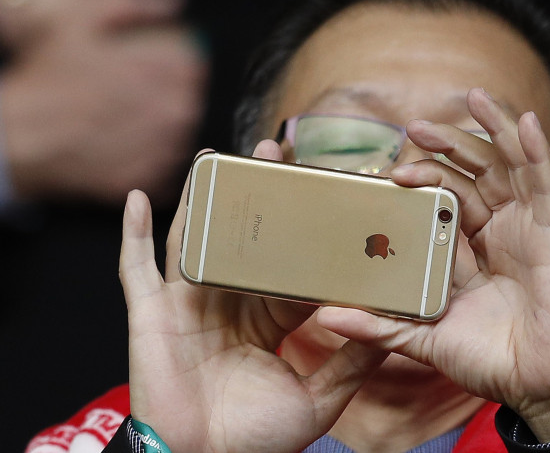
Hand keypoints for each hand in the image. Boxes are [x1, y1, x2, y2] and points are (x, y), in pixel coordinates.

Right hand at [0, 0, 206, 205]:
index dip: (176, 66)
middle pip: (191, 102)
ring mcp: (161, 147)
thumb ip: (134, 7)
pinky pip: (167, 165)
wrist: (24, 135)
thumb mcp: (81, 25)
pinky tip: (125, 145)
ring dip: (164, 128)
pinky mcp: (149, 174)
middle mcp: (169, 110)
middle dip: (170, 97)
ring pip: (182, 135)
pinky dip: (153, 157)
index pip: (195, 67)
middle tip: (137, 99)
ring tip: (126, 122)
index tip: (158, 69)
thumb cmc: (49, 80)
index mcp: (159, 70)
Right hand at [119, 143, 387, 452]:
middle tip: (276, 150)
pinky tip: (135, 197)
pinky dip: (132, 234)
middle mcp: (229, 302)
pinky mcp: (151, 314)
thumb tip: (392, 326)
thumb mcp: (320, 398)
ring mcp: (188, 304)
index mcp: (268, 317)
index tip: (326, 190)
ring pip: (196, 238)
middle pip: (243, 237)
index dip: (306, 227)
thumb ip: (354, 362)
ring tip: (218, 156)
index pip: (289, 260)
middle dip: (257, 194)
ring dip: (203, 197)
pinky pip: (135, 269)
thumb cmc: (259, 439)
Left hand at [315, 87, 549, 441]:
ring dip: (493, 130)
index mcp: (467, 249)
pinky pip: (548, 186)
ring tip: (473, 97)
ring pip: (510, 167)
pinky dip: (536, 152)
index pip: (444, 199)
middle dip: (448, 146)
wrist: (536, 387)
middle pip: (475, 174)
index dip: (423, 178)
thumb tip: (326, 316)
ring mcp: (527, 230)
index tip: (391, 172)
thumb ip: (379, 326)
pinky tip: (525, 122)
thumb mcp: (424, 338)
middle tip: (416, 127)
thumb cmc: (487, 360)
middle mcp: (498, 232)